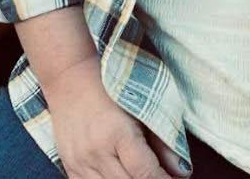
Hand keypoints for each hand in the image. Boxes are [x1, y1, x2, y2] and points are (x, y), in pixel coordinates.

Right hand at [41, 58, 185, 178]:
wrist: (68, 80)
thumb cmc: (109, 87)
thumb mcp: (141, 107)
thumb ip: (162, 141)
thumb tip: (181, 172)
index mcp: (117, 133)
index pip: (145, 173)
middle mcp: (96, 152)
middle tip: (161, 176)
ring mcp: (80, 162)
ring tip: (142, 175)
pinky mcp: (71, 167)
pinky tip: (121, 175)